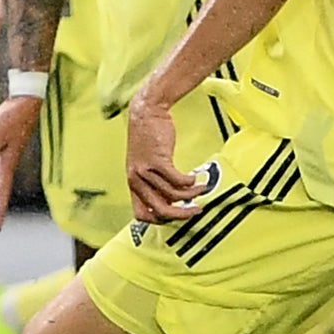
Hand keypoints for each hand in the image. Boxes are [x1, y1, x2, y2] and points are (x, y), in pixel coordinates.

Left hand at [125, 91, 205, 221]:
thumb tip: (173, 200)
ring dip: (190, 194)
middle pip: (160, 209)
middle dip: (181, 214)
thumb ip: (155, 183)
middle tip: (195, 210)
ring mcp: (146, 171)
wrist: (145, 113)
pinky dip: (189, 182)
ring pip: (172, 195)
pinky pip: (177, 179)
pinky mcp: (157, 160)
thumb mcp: (146, 164)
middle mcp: (136, 180)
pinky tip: (194, 178)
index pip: (140, 215)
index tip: (175, 216)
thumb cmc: (148, 137)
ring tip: (200, 188)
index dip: (159, 220)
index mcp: (133, 184)